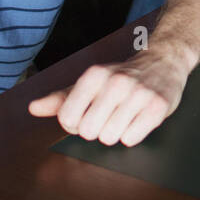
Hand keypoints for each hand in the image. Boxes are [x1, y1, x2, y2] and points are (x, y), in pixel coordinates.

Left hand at [27, 46, 191, 145]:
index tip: (89, 112)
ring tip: (126, 114)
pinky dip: (134, 133)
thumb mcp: (91, 81)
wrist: (165, 60)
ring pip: (110, 138)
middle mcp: (116, 82)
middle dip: (98, 128)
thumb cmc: (123, 75)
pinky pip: (131, 139)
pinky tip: (139, 117)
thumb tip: (33, 108)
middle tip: (110, 113)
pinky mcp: (157, 107)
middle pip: (89, 132)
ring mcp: (139, 94)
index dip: (76, 123)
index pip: (68, 119)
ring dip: (117, 131)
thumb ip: (62, 97)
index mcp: (95, 75)